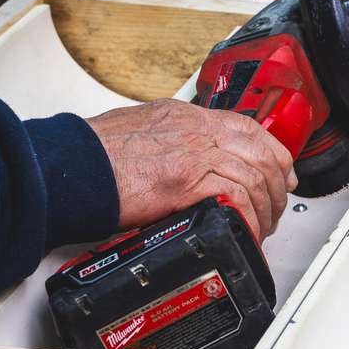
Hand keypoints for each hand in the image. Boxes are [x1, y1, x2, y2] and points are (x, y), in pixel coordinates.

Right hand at [86, 100, 295, 241]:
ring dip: (264, 209)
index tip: (280, 175)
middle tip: (274, 211)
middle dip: (275, 188)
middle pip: (261, 154)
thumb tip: (192, 165)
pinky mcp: (185, 181)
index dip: (274, 155)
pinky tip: (245, 232)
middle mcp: (195, 129)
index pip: (249, 128)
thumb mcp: (141, 133)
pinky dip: (247, 219)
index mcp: (186, 117)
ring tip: (259, 230)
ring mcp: (193, 153)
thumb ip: (172, 144)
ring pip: (254, 176)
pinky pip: (235, 198)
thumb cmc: (93, 156)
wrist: (68, 168)